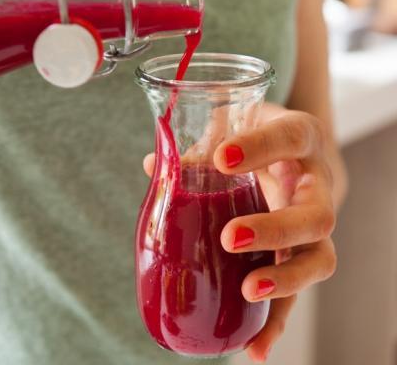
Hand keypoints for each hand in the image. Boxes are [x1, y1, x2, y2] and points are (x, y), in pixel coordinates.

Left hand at [212, 103, 336, 362]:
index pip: (291, 139)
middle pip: (317, 215)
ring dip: (284, 280)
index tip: (221, 158)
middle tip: (230, 238)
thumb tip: (154, 165)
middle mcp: (317, 187)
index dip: (261, 147)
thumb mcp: (237, 130)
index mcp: (302, 142)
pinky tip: (252, 347)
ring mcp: (314, 226)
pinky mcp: (302, 255)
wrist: (294, 154)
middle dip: (275, 229)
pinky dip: (277, 320)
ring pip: (318, 259)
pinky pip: (298, 291)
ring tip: (247, 290)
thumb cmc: (259, 138)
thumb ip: (199, 148)